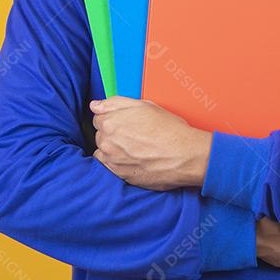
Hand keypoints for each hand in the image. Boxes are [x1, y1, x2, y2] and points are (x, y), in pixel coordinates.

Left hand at [89, 96, 211, 190]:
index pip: (98, 117)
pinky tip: (131, 159)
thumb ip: (114, 103)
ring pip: (103, 151)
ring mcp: (112, 160)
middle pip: (100, 135)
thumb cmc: (169, 129)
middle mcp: (107, 142)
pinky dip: (116, 163)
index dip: (113, 118)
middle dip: (112, 133)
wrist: (184, 156)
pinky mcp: (120, 176)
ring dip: (112, 149)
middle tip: (133, 134)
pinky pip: (108, 167)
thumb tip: (95, 106)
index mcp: (110, 122)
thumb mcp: (144, 106)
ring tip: (133, 148)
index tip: (125, 121)